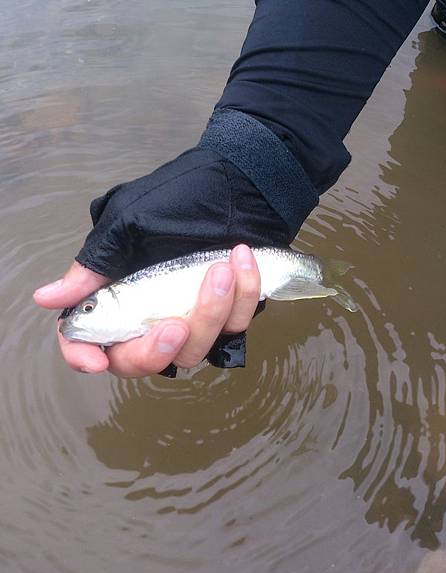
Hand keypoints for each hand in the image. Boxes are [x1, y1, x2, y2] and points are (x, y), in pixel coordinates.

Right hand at [34, 146, 290, 375]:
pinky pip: (236, 327)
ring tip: (220, 269)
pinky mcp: (229, 315)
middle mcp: (151, 313)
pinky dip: (243, 295)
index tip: (97, 361)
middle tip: (174, 326)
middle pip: (139, 361)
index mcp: (118, 293)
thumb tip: (46, 299)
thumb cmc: (180, 197)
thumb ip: (93, 266)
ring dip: (209, 312)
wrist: (239, 181)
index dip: (84, 355)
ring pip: (193, 351)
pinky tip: (241, 259)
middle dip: (156, 350)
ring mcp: (191, 318)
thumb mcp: (128, 224)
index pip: (90, 337)